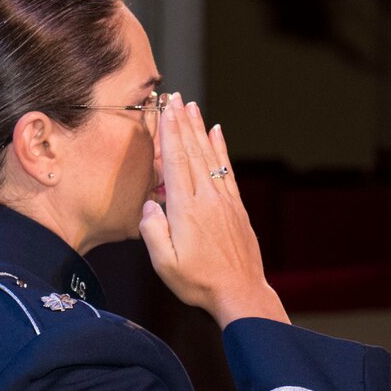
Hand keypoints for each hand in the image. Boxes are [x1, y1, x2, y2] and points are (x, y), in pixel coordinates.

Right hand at [138, 97, 286, 326]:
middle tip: (175, 97)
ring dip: (199, 130)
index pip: (175, 162)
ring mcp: (225, 201)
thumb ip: (152, 231)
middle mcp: (207, 199)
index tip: (164, 109)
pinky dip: (220, 149)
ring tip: (192, 106)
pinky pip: (227, 171)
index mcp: (186, 210)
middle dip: (182, 122)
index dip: (169, 132)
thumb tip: (150, 203)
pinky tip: (216, 133)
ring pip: (210, 157)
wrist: (240, 293)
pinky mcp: (236, 208)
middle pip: (192, 152)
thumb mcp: (165, 264)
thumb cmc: (198, 282)